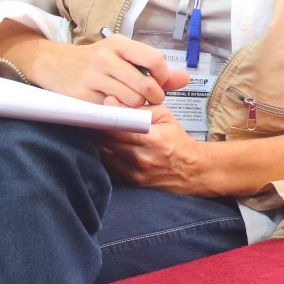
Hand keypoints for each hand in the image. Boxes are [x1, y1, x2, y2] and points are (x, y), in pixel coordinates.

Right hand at [0, 22, 186, 107]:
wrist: (54, 64)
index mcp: (118, 43)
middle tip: (149, 100)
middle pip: (145, 87)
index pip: (154, 61)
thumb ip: (155, 69)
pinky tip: (115, 109)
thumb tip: (186, 79)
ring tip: (131, 103)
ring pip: (130, 102)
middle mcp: (104, 58)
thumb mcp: (125, 56)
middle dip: (153, 98)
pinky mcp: (80, 96)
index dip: (164, 78)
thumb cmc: (98, 62)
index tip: (161, 85)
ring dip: (136, 108)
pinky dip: (118, 115)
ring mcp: (91, 77)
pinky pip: (111, 112)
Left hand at [95, 106, 218, 193]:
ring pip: (102, 154)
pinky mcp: (129, 182)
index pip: (116, 126)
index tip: (96, 110)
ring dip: (98, 142)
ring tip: (98, 131)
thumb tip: (111, 101)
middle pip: (105, 140)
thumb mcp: (164, 116)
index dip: (103, 117)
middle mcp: (141, 158)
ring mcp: (134, 172)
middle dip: (96, 127)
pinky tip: (106, 147)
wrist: (190, 170)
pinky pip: (107, 167)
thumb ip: (138, 108)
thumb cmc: (176, 140)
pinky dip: (104, 156)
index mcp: (151, 138)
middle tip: (92, 117)